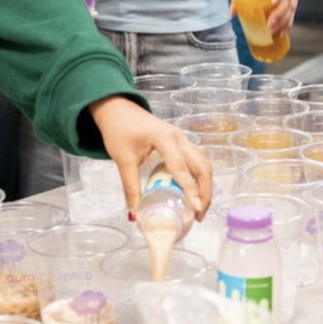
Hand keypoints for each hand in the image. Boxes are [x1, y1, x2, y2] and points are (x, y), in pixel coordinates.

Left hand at [89, 96, 212, 219]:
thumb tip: (134, 214)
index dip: (190, 189)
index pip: (181, 167)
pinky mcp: (180, 140)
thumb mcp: (123, 159)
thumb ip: (130, 186)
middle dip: (205, 191)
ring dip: (205, 183)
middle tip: (199, 214)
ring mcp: (182, 137)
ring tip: (200, 206)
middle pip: (202, 165)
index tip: (197, 209)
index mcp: (164, 138)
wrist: (117, 108)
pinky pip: (197, 158)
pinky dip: (200, 175)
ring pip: (203, 161)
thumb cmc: (118, 129)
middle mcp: (179, 137)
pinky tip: (195, 189)